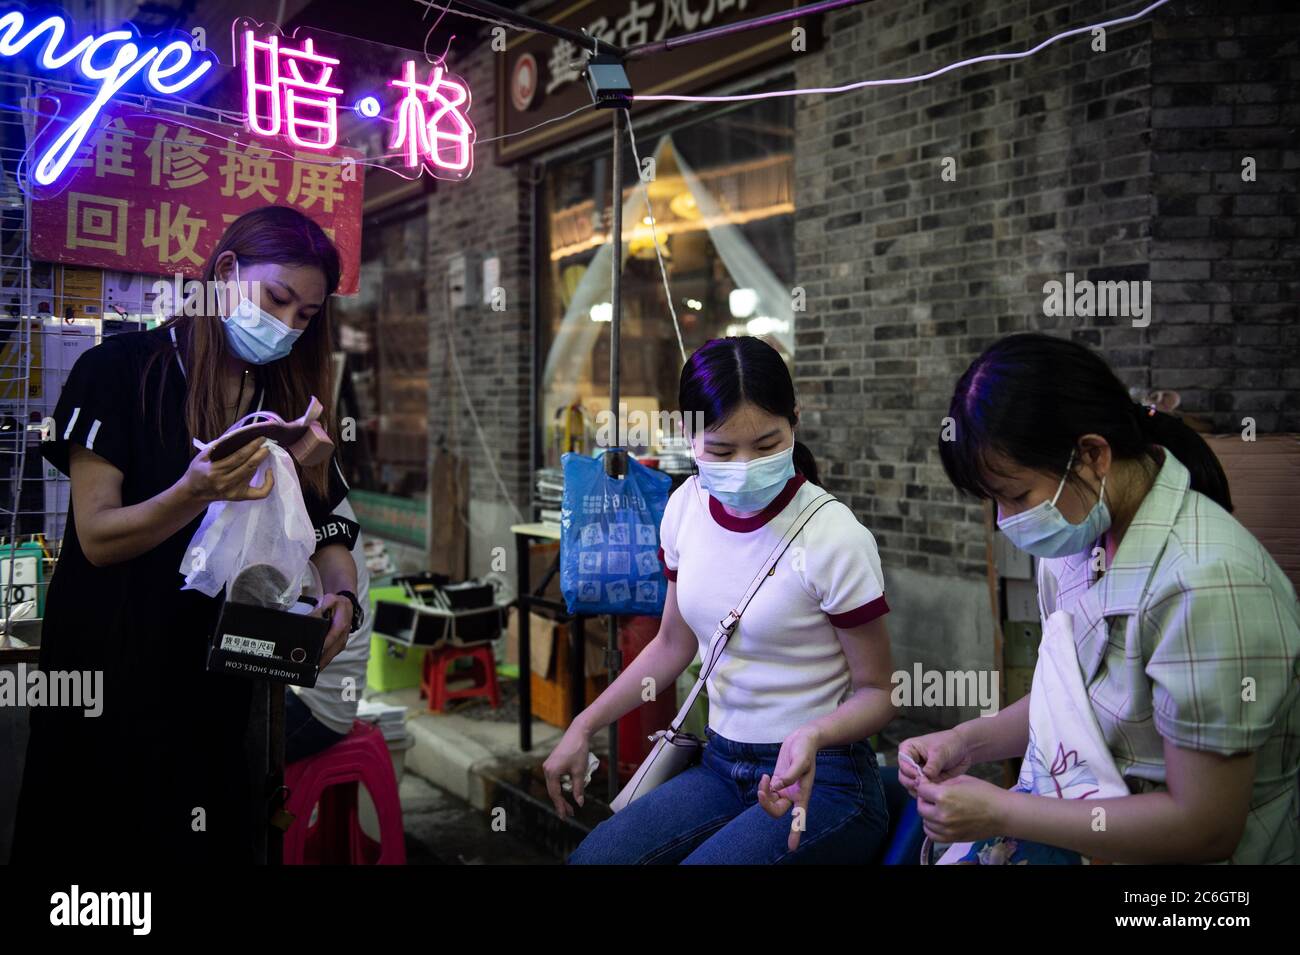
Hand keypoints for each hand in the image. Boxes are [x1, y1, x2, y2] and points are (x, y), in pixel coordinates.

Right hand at [182, 437, 273, 502]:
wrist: (194, 493)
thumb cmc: (198, 472)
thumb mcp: (201, 457)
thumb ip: (217, 446)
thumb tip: (235, 435)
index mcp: (215, 470)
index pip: (238, 457)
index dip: (251, 447)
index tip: (260, 438)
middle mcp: (225, 482)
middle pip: (248, 466)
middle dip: (260, 453)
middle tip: (266, 443)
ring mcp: (234, 491)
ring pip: (252, 474)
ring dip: (261, 461)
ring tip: (264, 451)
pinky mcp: (240, 497)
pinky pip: (261, 493)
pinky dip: (269, 483)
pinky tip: (269, 471)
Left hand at [315, 593, 351, 666]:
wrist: (347, 606)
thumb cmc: (337, 603)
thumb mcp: (330, 600)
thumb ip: (320, 608)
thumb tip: (311, 617)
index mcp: (341, 625)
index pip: (331, 638)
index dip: (323, 646)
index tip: (313, 654)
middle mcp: (342, 637)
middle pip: (330, 652)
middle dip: (319, 662)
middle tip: (307, 669)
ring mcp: (341, 643)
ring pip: (330, 656)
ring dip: (321, 664)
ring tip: (309, 671)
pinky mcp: (338, 646)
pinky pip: (330, 655)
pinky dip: (322, 661)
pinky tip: (314, 666)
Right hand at [543, 723, 592, 817]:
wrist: (577, 733)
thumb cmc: (579, 751)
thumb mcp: (580, 772)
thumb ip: (578, 789)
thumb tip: (579, 803)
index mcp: (552, 772)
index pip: (555, 794)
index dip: (561, 806)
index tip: (566, 816)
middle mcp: (546, 769)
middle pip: (552, 791)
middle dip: (561, 803)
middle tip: (570, 814)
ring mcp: (548, 766)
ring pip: (553, 786)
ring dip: (561, 796)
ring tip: (569, 806)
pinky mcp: (552, 763)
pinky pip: (554, 779)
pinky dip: (560, 787)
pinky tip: (567, 792)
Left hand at [757, 725, 818, 851]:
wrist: (803, 738)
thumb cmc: (805, 748)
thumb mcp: (800, 760)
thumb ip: (789, 775)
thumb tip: (776, 787)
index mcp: (802, 793)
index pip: (799, 816)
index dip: (795, 832)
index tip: (792, 848)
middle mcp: (793, 794)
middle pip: (776, 811)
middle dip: (766, 804)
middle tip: (763, 789)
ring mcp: (785, 788)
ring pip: (770, 801)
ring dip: (763, 794)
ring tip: (765, 778)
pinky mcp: (778, 781)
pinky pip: (767, 792)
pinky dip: (763, 787)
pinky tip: (765, 778)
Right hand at [898, 728, 971, 796]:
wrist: (964, 749)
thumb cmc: (950, 743)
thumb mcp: (940, 752)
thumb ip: (932, 765)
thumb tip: (925, 776)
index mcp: (908, 749)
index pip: (903, 764)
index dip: (910, 772)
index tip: (921, 777)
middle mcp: (910, 762)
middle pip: (903, 777)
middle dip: (913, 783)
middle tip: (925, 785)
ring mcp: (918, 773)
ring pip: (911, 786)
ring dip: (920, 790)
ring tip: (932, 788)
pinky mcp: (927, 781)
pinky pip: (922, 791)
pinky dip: (927, 793)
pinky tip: (936, 791)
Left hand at [915, 774, 1008, 843]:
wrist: (1002, 814)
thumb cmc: (985, 793)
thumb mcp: (962, 779)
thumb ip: (943, 783)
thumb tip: (930, 785)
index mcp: (943, 796)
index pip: (921, 790)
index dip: (924, 785)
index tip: (928, 784)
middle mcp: (941, 814)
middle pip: (920, 807)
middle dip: (924, 799)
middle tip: (932, 796)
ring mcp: (946, 829)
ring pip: (925, 821)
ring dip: (928, 814)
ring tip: (937, 808)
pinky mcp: (952, 838)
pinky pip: (932, 834)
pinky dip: (932, 827)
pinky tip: (938, 821)